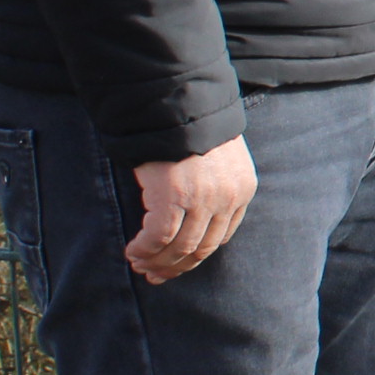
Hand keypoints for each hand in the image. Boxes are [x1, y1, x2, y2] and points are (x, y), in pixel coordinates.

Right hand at [127, 137, 255, 283]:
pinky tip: (132, 251)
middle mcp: (227, 197)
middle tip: (155, 274)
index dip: (196, 256)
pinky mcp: (173, 196)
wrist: (174, 100)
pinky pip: (158, 237)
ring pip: (179, 247)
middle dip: (176, 266)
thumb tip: (192, 220)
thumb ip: (213, 187)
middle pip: (202, 248)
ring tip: (139, 263)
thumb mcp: (217, 158)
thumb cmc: (189, 127)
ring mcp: (201, 198)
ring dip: (157, 261)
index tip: (177, 264)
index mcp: (242, 189)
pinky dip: (144, 249)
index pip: (221, 237)